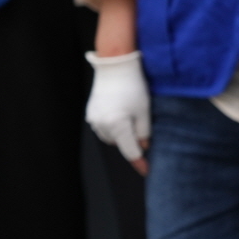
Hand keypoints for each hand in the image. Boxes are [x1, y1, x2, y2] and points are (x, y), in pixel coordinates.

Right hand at [86, 50, 150, 174]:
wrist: (114, 67)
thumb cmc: (133, 87)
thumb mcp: (145, 112)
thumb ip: (144, 134)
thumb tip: (142, 145)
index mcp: (118, 126)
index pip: (131, 152)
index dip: (140, 163)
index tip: (147, 171)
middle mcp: (103, 125)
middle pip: (120, 144)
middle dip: (131, 141)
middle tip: (141, 127)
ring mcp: (94, 119)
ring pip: (111, 137)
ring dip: (121, 134)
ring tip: (130, 117)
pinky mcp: (91, 112)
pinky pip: (103, 127)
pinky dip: (112, 126)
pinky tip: (119, 113)